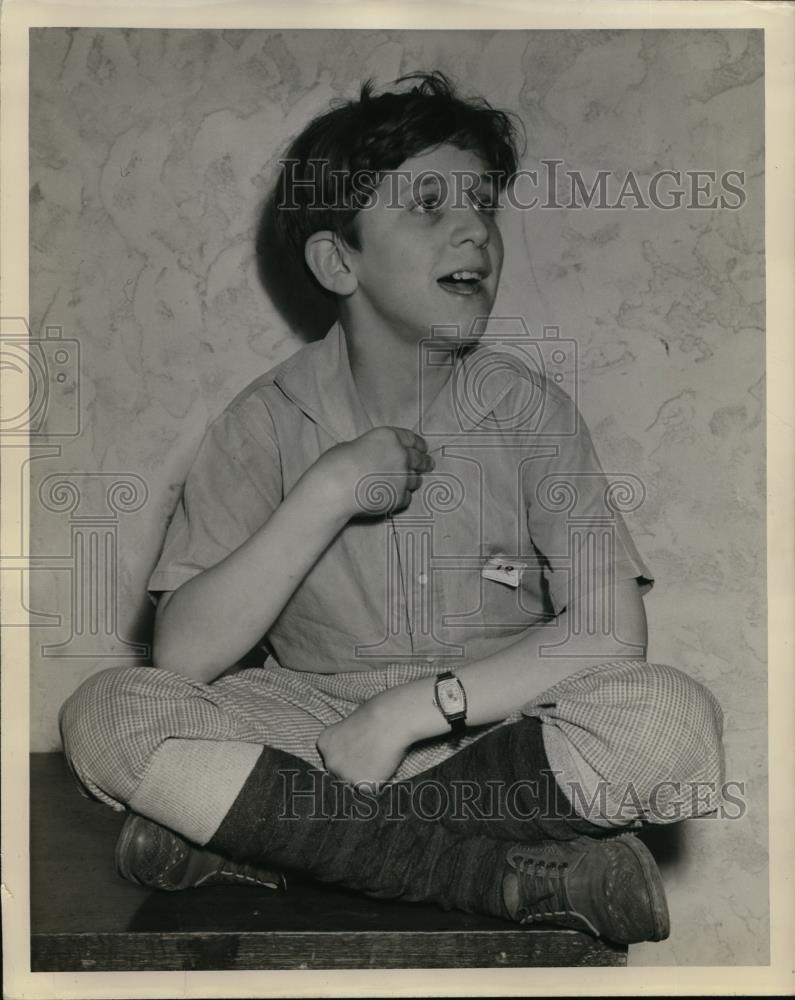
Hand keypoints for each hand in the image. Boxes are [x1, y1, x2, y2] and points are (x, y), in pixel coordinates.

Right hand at [314, 426, 433, 517]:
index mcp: (389, 437)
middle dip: (425, 462)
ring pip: (415, 479)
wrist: (334, 488)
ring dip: (412, 480)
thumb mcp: (355, 445)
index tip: (423, 448)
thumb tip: (375, 456)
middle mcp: (400, 455)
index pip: (412, 439)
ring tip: (407, 483)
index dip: (419, 444)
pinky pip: (406, 497)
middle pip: (419, 459)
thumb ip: (372, 449)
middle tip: (428, 464)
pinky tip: (392, 497)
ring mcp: (402, 477)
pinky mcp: (399, 497)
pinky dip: (401, 497)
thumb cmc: (336, 464)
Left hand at [316, 694, 411, 787]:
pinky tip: (385, 764)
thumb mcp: (350, 725)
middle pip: (339, 774)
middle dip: (352, 770)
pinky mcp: (362, 786)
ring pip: (355, 783)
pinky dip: (379, 780)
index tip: (358, 753)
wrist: (389, 720)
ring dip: (365, 776)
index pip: (332, 759)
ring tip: (380, 758)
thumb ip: (346, 742)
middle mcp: (330, 762)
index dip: (347, 758)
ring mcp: (344, 776)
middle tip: (371, 758)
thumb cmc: (374, 715)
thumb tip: (353, 754)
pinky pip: (371, 788)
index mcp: (324, 744)